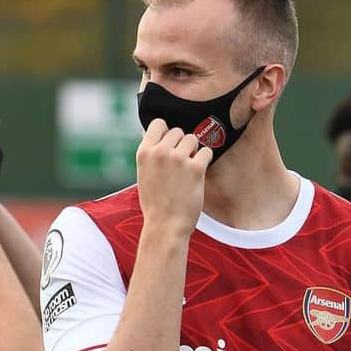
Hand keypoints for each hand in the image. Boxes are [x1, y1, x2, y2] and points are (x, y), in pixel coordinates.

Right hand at [135, 119, 213, 234]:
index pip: (158, 123)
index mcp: (144, 153)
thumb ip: (151, 156)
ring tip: (188, 170)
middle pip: (177, 131)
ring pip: (192, 139)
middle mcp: (160, 152)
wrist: (165, 227)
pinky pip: (206, 151)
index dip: (165, 133)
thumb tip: (159, 137)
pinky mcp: (195, 168)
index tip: (169, 146)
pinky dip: (205, 160)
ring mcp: (178, 159)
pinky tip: (199, 174)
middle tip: (180, 164)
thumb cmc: (155, 204)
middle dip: (181, 145)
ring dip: (193, 152)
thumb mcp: (144, 176)